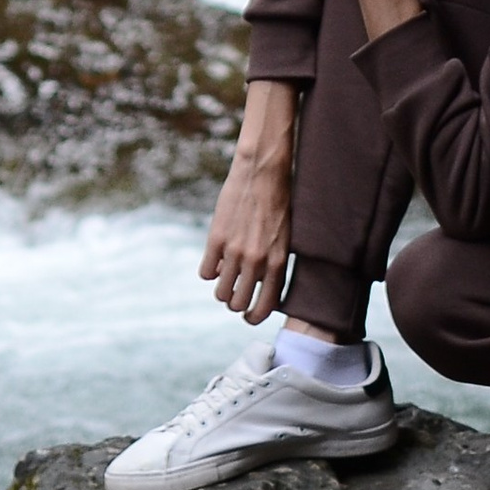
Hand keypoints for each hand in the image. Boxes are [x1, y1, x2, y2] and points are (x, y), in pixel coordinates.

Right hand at [200, 82, 296, 323]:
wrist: (262, 172)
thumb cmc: (278, 204)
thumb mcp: (284, 239)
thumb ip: (273, 266)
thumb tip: (258, 289)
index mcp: (277, 263)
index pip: (263, 307)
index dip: (253, 317)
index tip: (247, 316)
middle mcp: (256, 261)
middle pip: (236, 303)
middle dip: (235, 301)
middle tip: (235, 292)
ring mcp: (235, 251)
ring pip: (219, 292)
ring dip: (221, 288)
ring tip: (225, 276)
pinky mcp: (216, 239)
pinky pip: (205, 272)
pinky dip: (208, 270)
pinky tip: (215, 260)